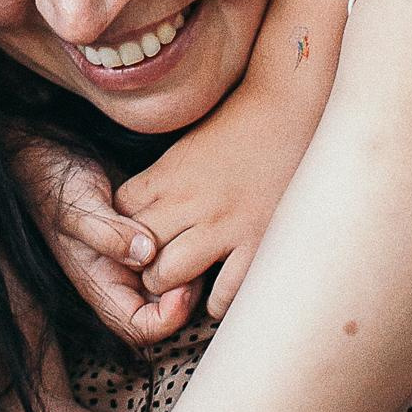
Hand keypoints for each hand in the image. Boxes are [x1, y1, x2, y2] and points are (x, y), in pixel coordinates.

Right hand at [16, 133, 197, 343]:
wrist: (49, 150)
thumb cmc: (54, 181)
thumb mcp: (77, 208)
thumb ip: (108, 234)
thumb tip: (146, 255)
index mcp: (99, 285)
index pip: (140, 329)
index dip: (169, 317)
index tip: (185, 285)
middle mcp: (118, 278)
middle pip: (164, 312)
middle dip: (188, 295)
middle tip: (202, 262)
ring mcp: (132, 258)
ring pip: (173, 284)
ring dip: (192, 270)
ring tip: (202, 243)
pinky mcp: (143, 234)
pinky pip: (175, 253)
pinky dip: (189, 246)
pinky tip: (196, 224)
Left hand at [115, 71, 319, 315]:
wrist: (290, 110)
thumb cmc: (239, 125)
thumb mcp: (186, 147)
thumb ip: (162, 181)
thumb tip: (139, 212)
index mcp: (168, 177)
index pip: (121, 216)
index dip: (124, 234)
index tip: (137, 241)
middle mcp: (189, 202)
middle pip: (138, 253)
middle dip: (142, 267)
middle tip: (159, 271)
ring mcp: (224, 224)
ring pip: (168, 276)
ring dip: (173, 287)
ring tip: (186, 284)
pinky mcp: (258, 241)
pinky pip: (224, 292)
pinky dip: (217, 301)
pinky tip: (219, 294)